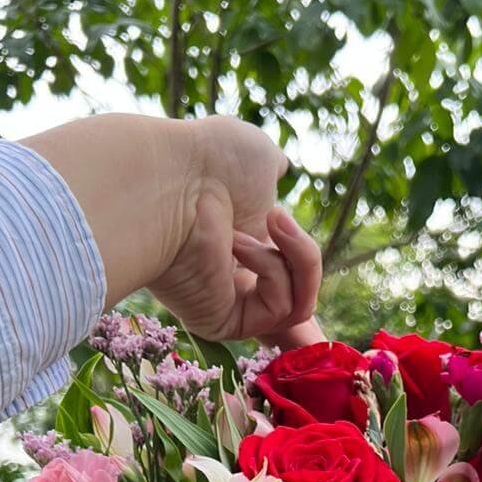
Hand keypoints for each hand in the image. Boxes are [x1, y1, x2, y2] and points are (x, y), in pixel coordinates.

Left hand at [23, 113, 321, 348]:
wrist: (178, 177)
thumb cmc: (210, 161)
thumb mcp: (258, 158)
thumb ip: (271, 169)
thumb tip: (277, 166)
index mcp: (242, 244)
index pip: (286, 275)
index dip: (302, 263)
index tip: (289, 238)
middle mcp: (233, 278)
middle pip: (299, 300)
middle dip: (304, 263)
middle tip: (273, 218)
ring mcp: (229, 303)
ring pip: (299, 305)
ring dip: (295, 257)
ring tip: (266, 220)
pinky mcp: (227, 322)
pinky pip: (281, 308)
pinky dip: (272, 271)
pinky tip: (236, 244)